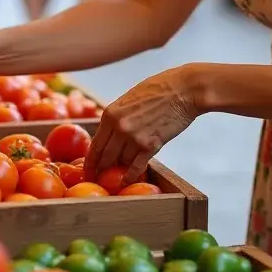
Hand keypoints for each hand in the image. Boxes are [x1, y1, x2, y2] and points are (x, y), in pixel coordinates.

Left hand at [84, 66, 200, 184]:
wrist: (184, 90)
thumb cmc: (159, 89)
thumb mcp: (129, 99)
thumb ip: (117, 116)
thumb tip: (110, 132)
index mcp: (110, 113)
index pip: (95, 144)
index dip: (90, 161)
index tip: (87, 170)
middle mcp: (119, 127)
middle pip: (105, 157)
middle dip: (101, 170)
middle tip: (98, 179)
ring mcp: (134, 137)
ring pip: (121, 162)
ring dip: (120, 168)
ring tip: (118, 174)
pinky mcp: (151, 145)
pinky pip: (136, 167)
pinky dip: (130, 176)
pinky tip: (125, 182)